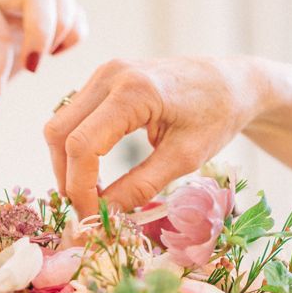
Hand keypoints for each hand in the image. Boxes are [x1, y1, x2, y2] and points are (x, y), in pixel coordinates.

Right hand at [44, 56, 268, 215]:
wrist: (232, 82)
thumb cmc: (218, 116)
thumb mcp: (184, 158)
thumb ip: (141, 186)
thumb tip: (105, 215)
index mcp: (134, 91)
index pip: (82, 146)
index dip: (80, 188)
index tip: (93, 218)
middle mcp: (110, 75)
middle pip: (59, 134)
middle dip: (67, 178)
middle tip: (88, 211)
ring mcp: (103, 74)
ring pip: (59, 126)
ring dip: (68, 165)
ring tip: (93, 196)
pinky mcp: (103, 81)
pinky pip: (73, 119)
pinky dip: (76, 150)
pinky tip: (96, 174)